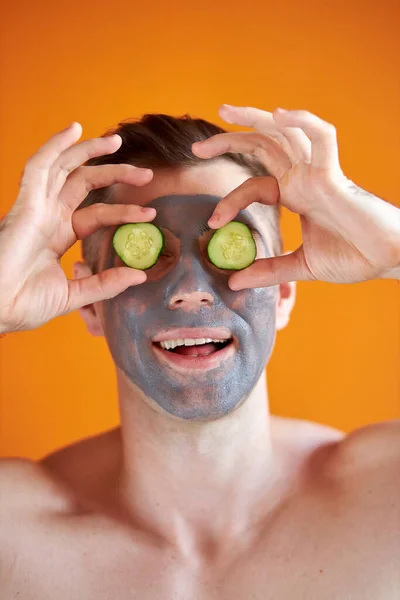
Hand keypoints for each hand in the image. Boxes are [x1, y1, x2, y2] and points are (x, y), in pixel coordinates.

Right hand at [0, 123, 154, 332]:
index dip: (123, 212)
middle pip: (84, 183)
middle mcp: (47, 216)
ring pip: (64, 168)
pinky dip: (55, 146)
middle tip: (146, 174)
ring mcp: (36, 208)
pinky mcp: (25, 204)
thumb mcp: (75, 294)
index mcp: (57, 235)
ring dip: (89, 151)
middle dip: (115, 174)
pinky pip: (39, 167)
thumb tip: (139, 275)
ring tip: (117, 141)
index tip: (150, 214)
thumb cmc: (23, 305)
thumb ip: (105, 283)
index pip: (96, 214)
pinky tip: (74, 130)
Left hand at [192, 105, 399, 288]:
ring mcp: (318, 172)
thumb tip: (234, 280)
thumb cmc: (354, 257)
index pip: (254, 183)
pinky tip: (280, 114)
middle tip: (197, 148)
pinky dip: (303, 120)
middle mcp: (303, 178)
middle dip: (230, 141)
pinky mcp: (335, 175)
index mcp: (295, 195)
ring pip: (285, 132)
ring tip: (225, 111)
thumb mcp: (301, 266)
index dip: (229, 199)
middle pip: (263, 146)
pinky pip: (322, 136)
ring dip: (255, 118)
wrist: (388, 260)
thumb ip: (269, 270)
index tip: (212, 222)